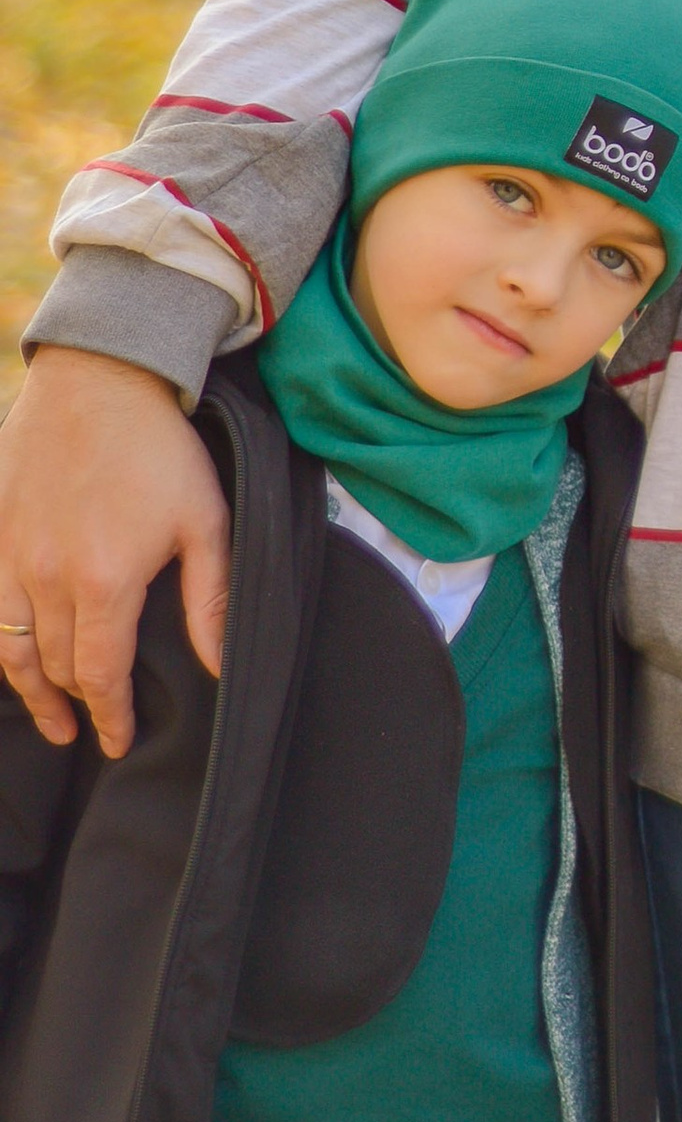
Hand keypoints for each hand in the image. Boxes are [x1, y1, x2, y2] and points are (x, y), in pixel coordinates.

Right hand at [0, 348, 229, 753]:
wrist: (98, 381)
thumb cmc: (160, 449)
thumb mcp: (206, 521)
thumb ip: (211, 600)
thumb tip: (219, 665)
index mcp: (106, 581)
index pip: (100, 675)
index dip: (110, 715)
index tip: (119, 740)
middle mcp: (49, 577)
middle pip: (56, 667)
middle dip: (77, 705)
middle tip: (93, 728)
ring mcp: (13, 556)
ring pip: (14, 647)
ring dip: (32, 690)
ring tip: (51, 721)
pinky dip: (4, 644)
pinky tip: (17, 658)